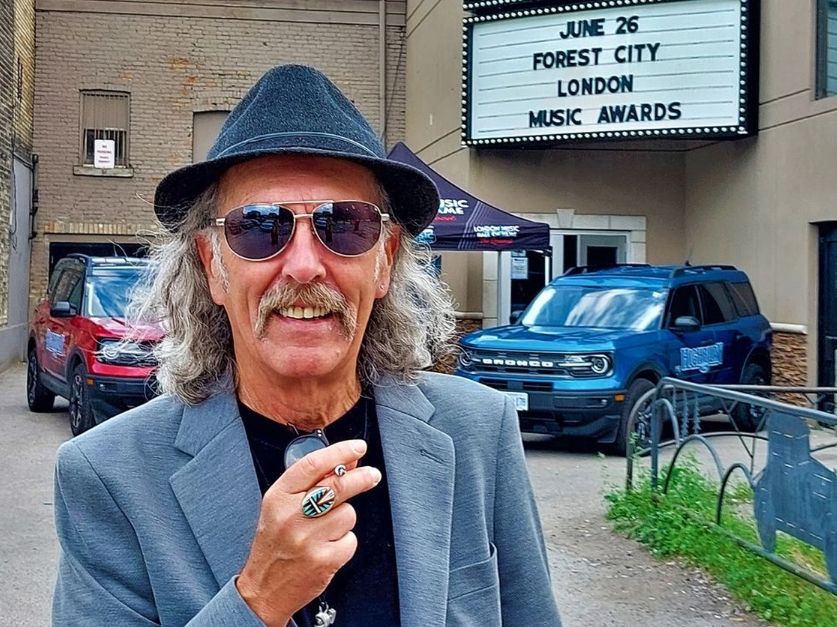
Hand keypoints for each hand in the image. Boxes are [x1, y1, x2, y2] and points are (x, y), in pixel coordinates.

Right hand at [235, 439, 381, 626]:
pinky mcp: (324, 560)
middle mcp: (291, 516)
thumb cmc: (274, 544)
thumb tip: (347, 461)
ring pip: (348, 514)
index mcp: (278, 497)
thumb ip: (313, 482)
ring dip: (345, 519)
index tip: (357, 447)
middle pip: (337, 486)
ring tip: (326, 530)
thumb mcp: (282, 506)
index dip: (340, 451)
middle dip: (361, 477)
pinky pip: (350, 539)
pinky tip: (327, 547)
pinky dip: (344, 542)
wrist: (264, 589)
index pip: (313, 465)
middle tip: (372, 475)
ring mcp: (308, 539)